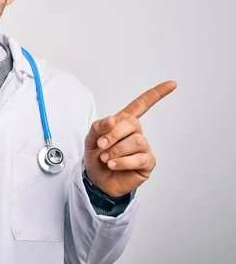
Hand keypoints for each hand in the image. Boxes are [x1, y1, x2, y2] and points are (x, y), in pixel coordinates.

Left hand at [83, 81, 176, 196]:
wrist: (95, 179)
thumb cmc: (96, 156)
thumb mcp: (91, 139)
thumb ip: (98, 127)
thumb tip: (112, 119)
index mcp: (124, 123)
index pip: (142, 105)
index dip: (156, 94)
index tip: (172, 84)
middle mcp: (136, 133)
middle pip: (133, 123)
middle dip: (114, 134)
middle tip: (101, 145)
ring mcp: (143, 148)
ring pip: (136, 141)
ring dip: (117, 150)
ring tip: (106, 158)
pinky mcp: (147, 163)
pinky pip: (140, 158)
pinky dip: (124, 161)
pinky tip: (113, 165)